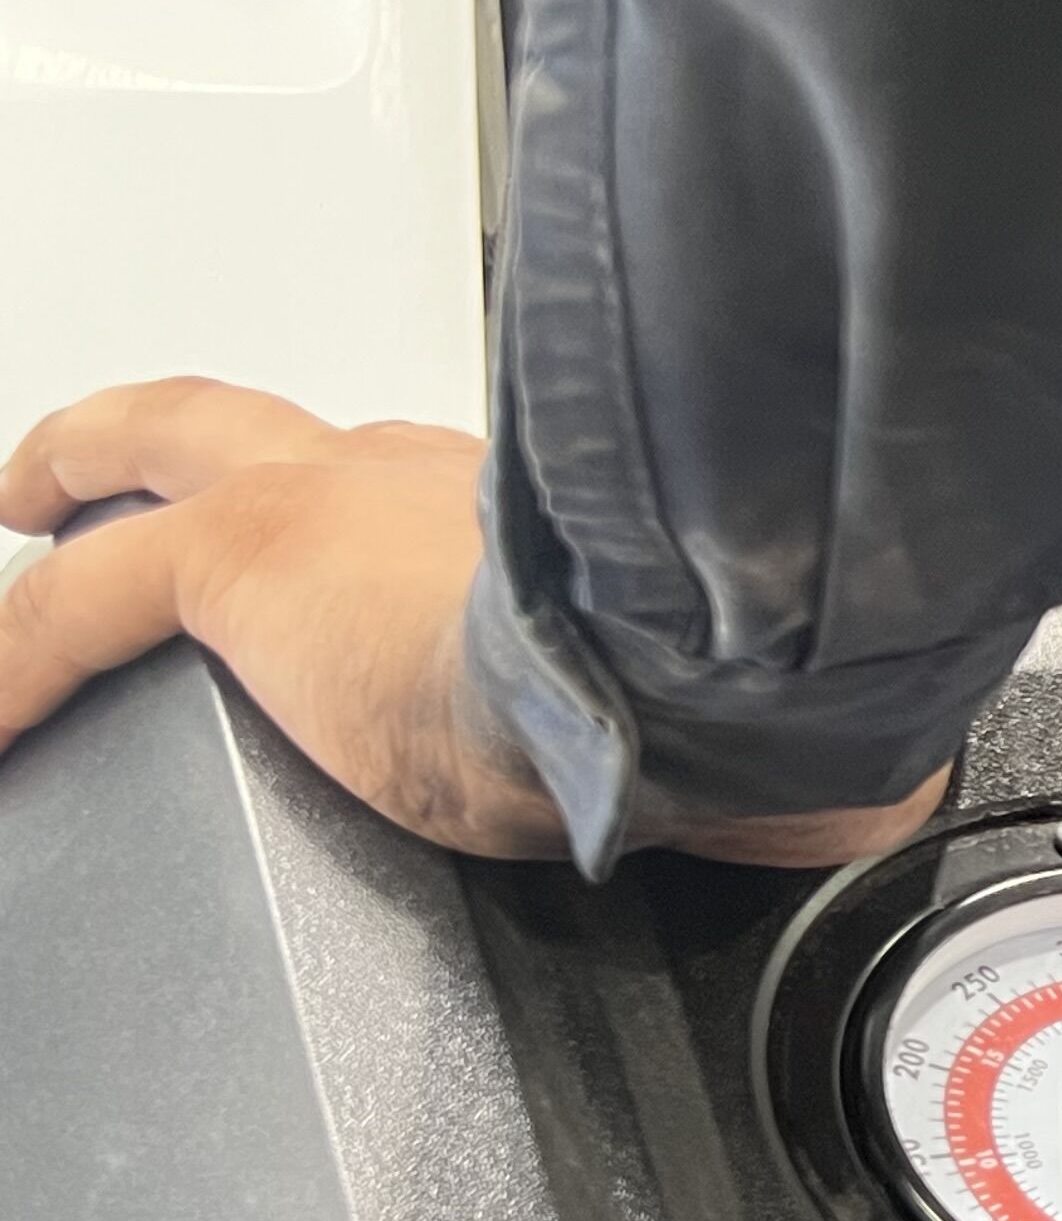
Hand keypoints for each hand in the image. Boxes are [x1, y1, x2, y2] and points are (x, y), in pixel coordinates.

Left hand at [0, 379, 939, 864]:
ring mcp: (320, 497)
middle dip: (151, 446)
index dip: (349, 505)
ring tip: (13, 538)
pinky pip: (66, 608)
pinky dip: (4, 656)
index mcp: (525, 511)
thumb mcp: (706, 693)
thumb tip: (820, 794)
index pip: (402, 483)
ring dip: (65, 497)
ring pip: (144, 458)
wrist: (689, 663)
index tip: (349, 553)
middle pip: (241, 426)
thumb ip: (715, 713)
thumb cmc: (718, 685)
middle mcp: (415, 476)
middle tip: (77, 475)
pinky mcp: (239, 557)